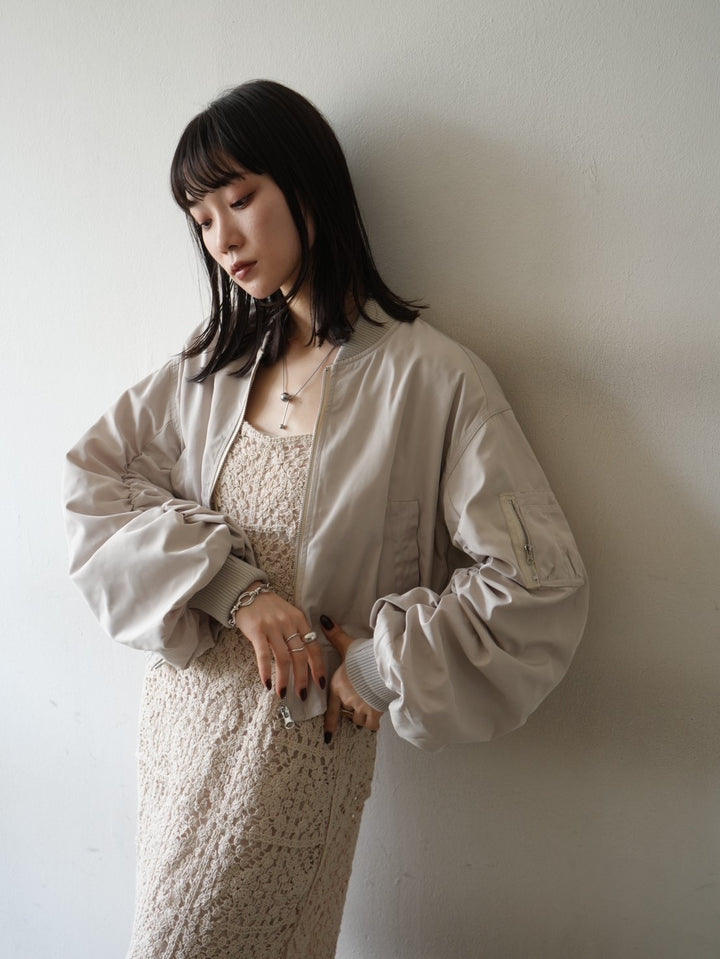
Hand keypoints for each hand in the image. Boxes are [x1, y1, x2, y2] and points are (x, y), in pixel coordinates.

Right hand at [233, 583, 325, 699]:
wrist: (247, 592)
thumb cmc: (270, 607)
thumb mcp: (289, 615)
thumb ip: (298, 633)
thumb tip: (307, 659)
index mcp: (300, 620)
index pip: (313, 647)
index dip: (318, 667)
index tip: (320, 683)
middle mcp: (288, 623)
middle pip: (300, 655)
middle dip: (302, 678)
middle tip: (302, 695)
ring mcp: (272, 627)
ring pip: (283, 658)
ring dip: (284, 679)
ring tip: (283, 693)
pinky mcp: (257, 631)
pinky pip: (263, 655)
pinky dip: (265, 671)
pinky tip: (267, 683)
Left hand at [321, 616, 382, 740]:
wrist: (382, 665)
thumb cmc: (364, 655)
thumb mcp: (347, 645)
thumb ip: (335, 635)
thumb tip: (324, 620)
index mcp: (338, 687)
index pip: (331, 710)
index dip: (330, 725)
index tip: (328, 738)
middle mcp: (347, 700)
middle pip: (347, 713)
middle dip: (352, 711)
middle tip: (358, 706)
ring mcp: (360, 707)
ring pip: (359, 719)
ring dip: (362, 716)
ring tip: (368, 710)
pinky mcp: (374, 711)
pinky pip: (372, 724)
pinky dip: (374, 722)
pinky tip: (377, 717)